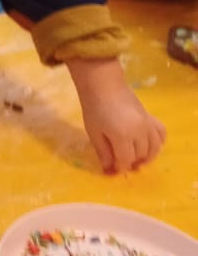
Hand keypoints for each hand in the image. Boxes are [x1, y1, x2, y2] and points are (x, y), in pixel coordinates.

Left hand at [67, 56, 166, 172]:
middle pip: (140, 154)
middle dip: (132, 162)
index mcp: (123, 136)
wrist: (103, 86)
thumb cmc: (94, 109)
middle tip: (123, 163)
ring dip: (147, 156)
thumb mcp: (94, 133)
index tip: (114, 169)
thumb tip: (110, 169)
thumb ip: (103, 152)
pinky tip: (149, 145)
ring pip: (154, 147)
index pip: (126, 159)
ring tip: (137, 159)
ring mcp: (147, 124)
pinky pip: (161, 133)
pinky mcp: (150, 117)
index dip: (121, 167)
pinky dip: (158, 142)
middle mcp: (139, 131)